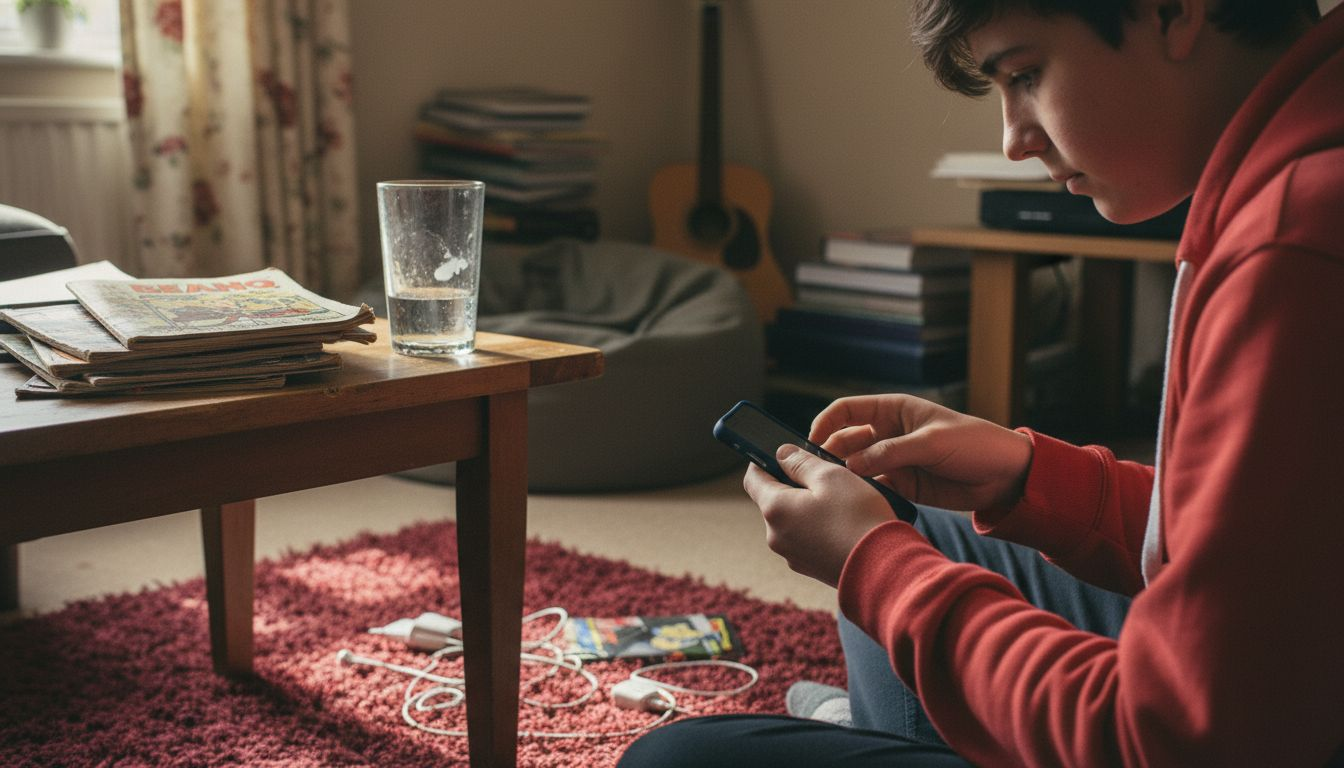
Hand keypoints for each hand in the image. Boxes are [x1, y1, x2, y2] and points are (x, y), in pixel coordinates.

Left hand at [743, 445, 896, 586]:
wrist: (884, 568)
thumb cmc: (858, 518)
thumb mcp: (831, 476)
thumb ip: (801, 462)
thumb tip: (782, 454)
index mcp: (775, 509)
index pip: (753, 478)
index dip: (763, 461)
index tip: (781, 454)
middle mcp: (776, 536)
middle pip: (774, 500)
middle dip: (793, 484)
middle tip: (823, 474)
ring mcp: (792, 555)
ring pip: (793, 520)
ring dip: (809, 506)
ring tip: (840, 499)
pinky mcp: (810, 567)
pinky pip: (808, 538)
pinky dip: (819, 526)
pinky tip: (844, 522)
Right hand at [810, 395, 1032, 511]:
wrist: (1007, 475)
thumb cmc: (974, 443)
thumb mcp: (931, 442)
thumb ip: (890, 453)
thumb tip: (850, 465)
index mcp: (893, 411)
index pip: (847, 410)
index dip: (826, 423)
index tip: (811, 441)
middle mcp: (888, 434)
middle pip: (845, 441)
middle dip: (829, 456)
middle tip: (817, 475)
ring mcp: (894, 461)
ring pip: (856, 468)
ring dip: (845, 479)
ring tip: (834, 493)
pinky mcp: (903, 486)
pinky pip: (874, 489)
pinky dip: (864, 496)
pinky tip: (859, 504)